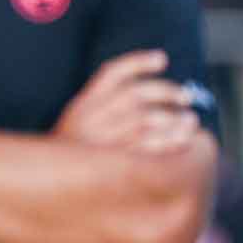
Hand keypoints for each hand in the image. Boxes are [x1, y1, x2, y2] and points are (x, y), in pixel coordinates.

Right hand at [54, 49, 199, 152]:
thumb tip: (149, 91)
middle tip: (186, 96)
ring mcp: (102, 140)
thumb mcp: (79, 119)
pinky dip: (170, 142)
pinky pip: (149, 148)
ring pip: (145, 120)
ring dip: (173, 118)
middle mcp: (91, 118)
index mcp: (83, 104)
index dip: (138, 63)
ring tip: (189, 119)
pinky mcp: (114, 163)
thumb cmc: (74, 151)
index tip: (162, 59)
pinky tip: (184, 139)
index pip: (111, 73)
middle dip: (165, 92)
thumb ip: (104, 103)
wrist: (53, 184)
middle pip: (134, 94)